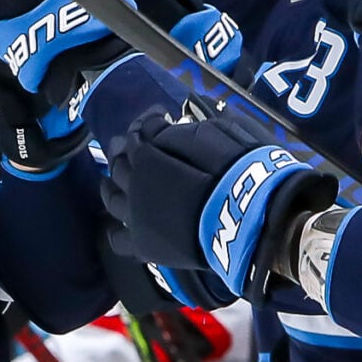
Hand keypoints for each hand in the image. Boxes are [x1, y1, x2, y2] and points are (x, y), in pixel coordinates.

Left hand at [101, 109, 339, 299]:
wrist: (251, 216)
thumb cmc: (239, 169)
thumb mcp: (214, 132)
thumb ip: (182, 132)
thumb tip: (167, 128)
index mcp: (147, 156)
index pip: (138, 134)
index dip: (147, 122)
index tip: (160, 116)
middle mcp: (133, 185)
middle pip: (120, 165)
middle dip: (126, 150)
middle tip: (133, 144)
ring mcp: (135, 217)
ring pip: (111, 198)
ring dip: (113, 186)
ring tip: (118, 182)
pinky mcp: (144, 246)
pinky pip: (119, 239)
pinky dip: (117, 231)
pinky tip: (122, 226)